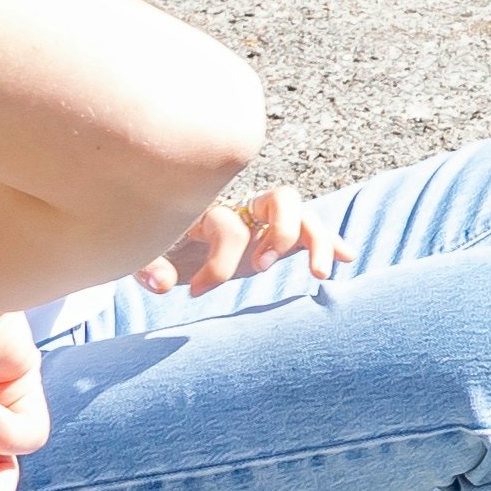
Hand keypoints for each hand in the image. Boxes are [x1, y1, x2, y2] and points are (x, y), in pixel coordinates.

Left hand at [146, 184, 328, 295]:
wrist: (162, 236)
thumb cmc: (154, 244)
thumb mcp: (143, 254)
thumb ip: (150, 266)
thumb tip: (163, 284)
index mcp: (207, 209)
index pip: (227, 227)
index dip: (215, 265)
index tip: (196, 292)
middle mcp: (240, 209)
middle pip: (280, 198)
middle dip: (281, 233)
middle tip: (262, 268)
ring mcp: (262, 221)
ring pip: (303, 213)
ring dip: (316, 240)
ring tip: (319, 274)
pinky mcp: (274, 236)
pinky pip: (310, 231)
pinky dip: (329, 242)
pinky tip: (347, 258)